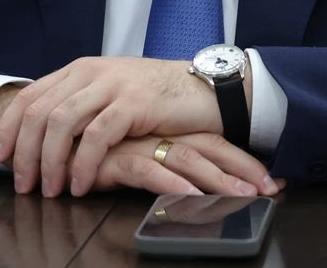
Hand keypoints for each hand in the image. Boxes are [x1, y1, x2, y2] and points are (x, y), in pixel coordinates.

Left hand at [0, 56, 222, 195]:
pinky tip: (80, 184)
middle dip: (24, 152)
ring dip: (49, 161)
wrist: (202, 88)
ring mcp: (111, 85)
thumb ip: (79, 106)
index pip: (30, 96)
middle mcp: (91, 73)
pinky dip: (83, 163)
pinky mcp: (133, 103)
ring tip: (49, 190)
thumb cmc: (155, 98)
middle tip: (22, 184)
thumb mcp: (109, 94)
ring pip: (62, 123)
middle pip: (40, 112)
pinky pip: (97, 136)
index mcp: (80, 70)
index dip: (9, 127)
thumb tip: (43, 139)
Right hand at [88, 132, 279, 198]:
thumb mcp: (133, 148)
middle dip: (242, 170)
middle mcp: (159, 132)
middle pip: (209, 146)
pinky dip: (171, 186)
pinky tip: (190, 198)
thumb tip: (193, 181)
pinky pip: (149, 171)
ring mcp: (140, 142)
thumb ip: (159, 158)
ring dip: (217, 180)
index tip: (271, 181)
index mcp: (167, 128)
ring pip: (187, 158)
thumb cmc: (94, 141)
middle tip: (270, 190)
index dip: (242, 160)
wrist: (55, 129)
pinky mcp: (118, 156)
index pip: (213, 140)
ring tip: (243, 198)